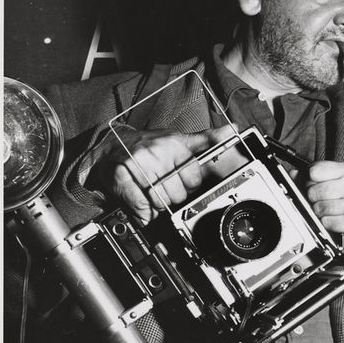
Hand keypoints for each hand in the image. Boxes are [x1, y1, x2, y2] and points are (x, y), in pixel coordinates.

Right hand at [96, 125, 234, 223]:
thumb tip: (231, 129)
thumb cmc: (148, 144)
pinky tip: (142, 203)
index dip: (189, 185)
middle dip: (173, 196)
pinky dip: (143, 213)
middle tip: (163, 186)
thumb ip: (206, 138)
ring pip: (160, 203)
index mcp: (174, 144)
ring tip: (152, 192)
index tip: (181, 180)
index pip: (194, 179)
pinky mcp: (121, 178)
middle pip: (178, 194)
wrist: (112, 146)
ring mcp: (138, 165)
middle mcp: (157, 152)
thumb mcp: (179, 138)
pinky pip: (142, 207)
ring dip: (157, 206)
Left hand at [306, 161, 343, 259]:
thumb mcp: (342, 182)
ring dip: (320, 213)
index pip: (315, 171)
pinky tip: (336, 221)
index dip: (309, 180)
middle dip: (313, 199)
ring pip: (319, 207)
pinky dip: (327, 224)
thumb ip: (318, 176)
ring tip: (330, 212)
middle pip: (314, 191)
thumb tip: (293, 173)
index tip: (313, 185)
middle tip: (322, 202)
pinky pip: (327, 222)